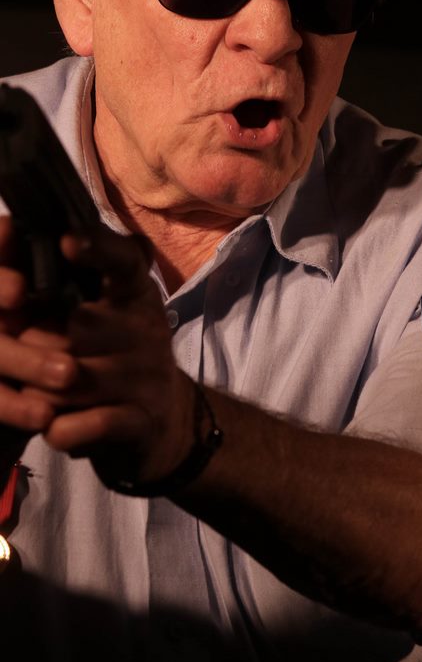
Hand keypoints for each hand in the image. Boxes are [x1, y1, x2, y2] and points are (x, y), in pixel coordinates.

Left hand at [0, 216, 194, 484]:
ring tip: (34, 393)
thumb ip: (70, 278)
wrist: (166, 423)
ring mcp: (147, 376)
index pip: (124, 260)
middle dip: (34, 343)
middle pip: (78, 325)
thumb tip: (10, 232)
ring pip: (69, 380)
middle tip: (20, 349)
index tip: (65, 241)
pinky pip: (78, 425)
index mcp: (136, 294)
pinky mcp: (140, 421)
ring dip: (38, 392)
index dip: (97, 248)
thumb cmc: (119, 353)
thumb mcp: (109, 309)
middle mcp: (147, 329)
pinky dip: (58, 430)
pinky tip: (55, 427)